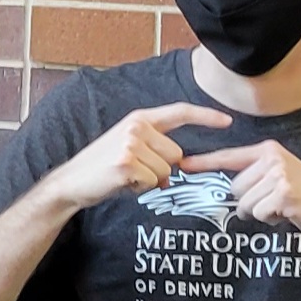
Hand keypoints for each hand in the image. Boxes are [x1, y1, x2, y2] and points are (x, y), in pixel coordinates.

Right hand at [47, 103, 232, 212]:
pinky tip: (121, 182)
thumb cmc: (102, 168)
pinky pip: (152, 182)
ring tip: (126, 176)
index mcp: (139, 118)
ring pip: (166, 171)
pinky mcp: (127, 162)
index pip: (179, 112)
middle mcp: (136, 127)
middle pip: (176, 154)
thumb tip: (176, 168)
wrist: (72, 181)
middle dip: (161, 169)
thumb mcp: (129, 148)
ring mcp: (131, 143)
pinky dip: (140, 188)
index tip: (228, 120)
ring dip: (150, 180)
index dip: (205, 116)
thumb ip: (154, 149)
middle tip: (134, 171)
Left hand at [179, 140, 300, 244]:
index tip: (183, 165)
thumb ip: (256, 175)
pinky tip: (289, 214)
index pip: (229, 157)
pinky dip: (270, 219)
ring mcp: (278, 174)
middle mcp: (272, 158)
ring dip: (261, 212)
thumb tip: (227, 187)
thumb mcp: (281, 177)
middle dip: (250, 202)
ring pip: (245, 203)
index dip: (204, 162)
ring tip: (284, 207)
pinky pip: (258, 213)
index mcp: (269, 151)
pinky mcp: (283, 193)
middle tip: (276, 202)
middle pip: (235, 187)